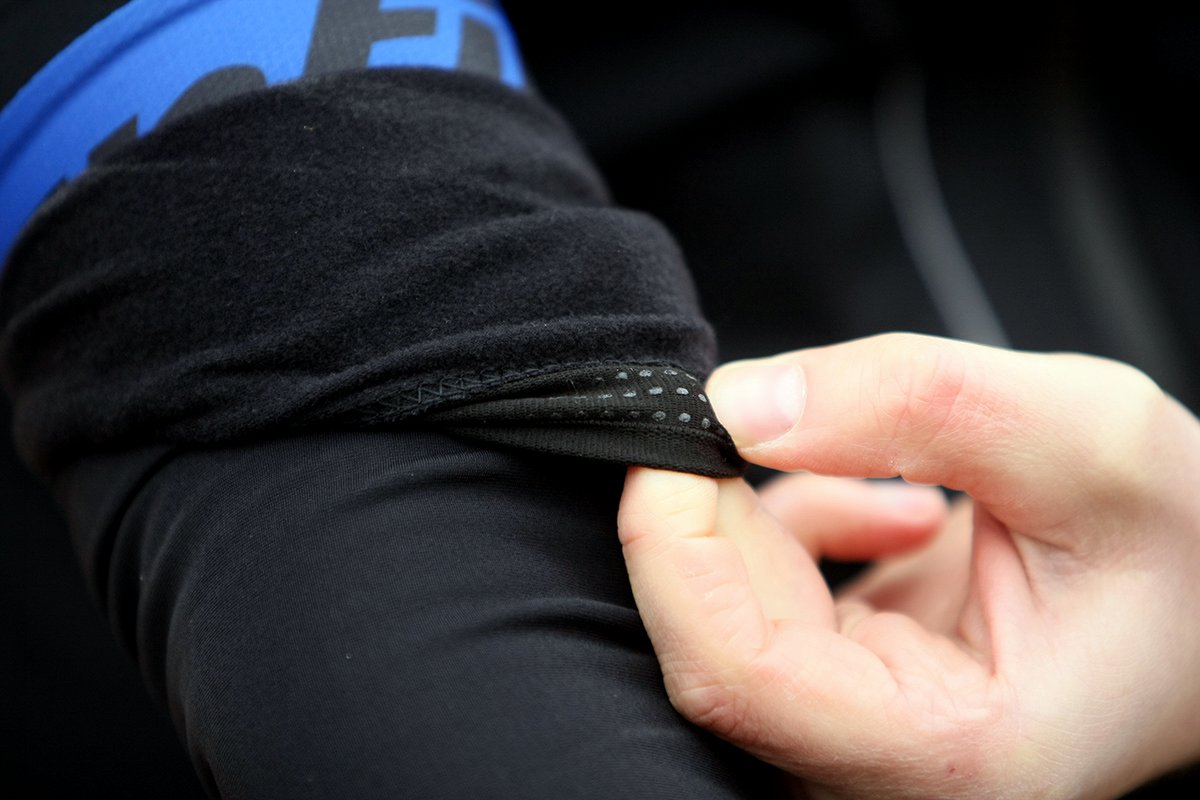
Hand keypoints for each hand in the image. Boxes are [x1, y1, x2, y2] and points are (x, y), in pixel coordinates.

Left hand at [617, 333, 1199, 798]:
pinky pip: (774, 604)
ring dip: (776, 514)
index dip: (673, 550)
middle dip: (716, 512)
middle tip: (766, 416)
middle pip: (716, 643)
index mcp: (955, 756)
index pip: (735, 676)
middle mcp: (893, 771)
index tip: (673, 440)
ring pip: (737, 615)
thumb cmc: (1192, 544)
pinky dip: (807, 529)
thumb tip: (743, 404)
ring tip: (898, 477)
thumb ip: (914, 405)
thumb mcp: (1085, 435)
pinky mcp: (861, 689)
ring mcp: (867, 735)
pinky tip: (897, 508)